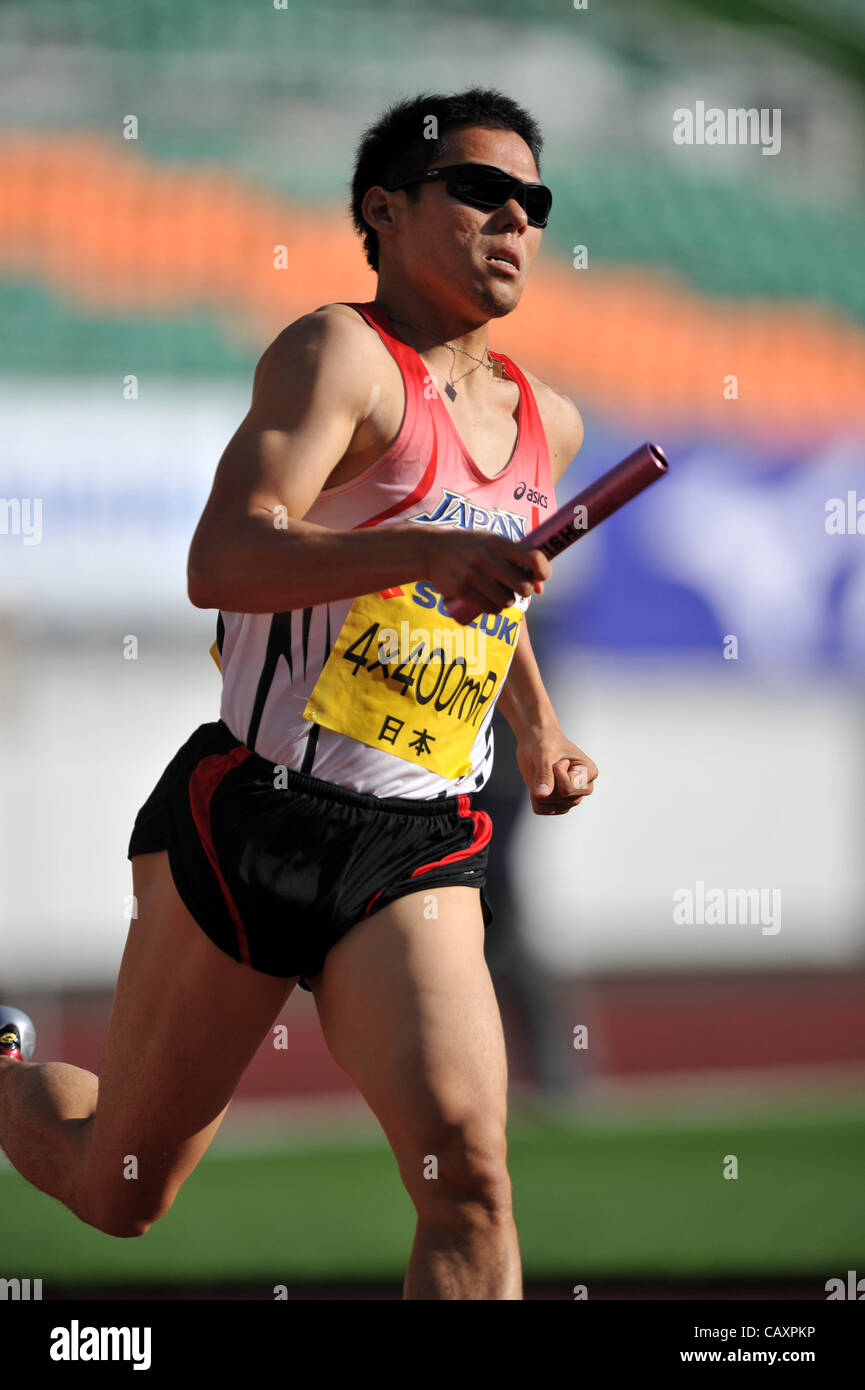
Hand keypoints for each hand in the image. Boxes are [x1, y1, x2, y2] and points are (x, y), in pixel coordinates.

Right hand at [420, 526, 550, 615]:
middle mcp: (487, 558)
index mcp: (499, 543)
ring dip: (507, 602)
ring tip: (499, 594)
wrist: (431, 550)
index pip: (534, 558)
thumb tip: (539, 590)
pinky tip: (489, 602)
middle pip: (523, 586)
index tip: (539, 577)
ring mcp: (473, 575)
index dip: (543, 571)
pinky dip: (493, 609)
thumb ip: (517, 560)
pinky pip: (489, 608)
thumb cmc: (471, 548)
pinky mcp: (461, 589)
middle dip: (524, 591)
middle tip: (515, 588)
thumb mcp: (492, 544)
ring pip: (507, 601)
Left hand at [515, 727, 598, 815]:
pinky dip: (534, 798)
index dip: (555, 772)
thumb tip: (541, 795)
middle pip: (561, 798)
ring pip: (550, 806)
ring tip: (545, 774)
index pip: (568, 788)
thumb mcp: (544, 754)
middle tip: (551, 766)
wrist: (536, 742)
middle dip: (548, 783)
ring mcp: (571, 798)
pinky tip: (538, 784)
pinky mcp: (558, 804)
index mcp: (590, 772)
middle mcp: (584, 788)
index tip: (558, 759)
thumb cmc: (545, 743)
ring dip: (540, 790)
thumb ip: (544, 774)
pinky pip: (541, 809)